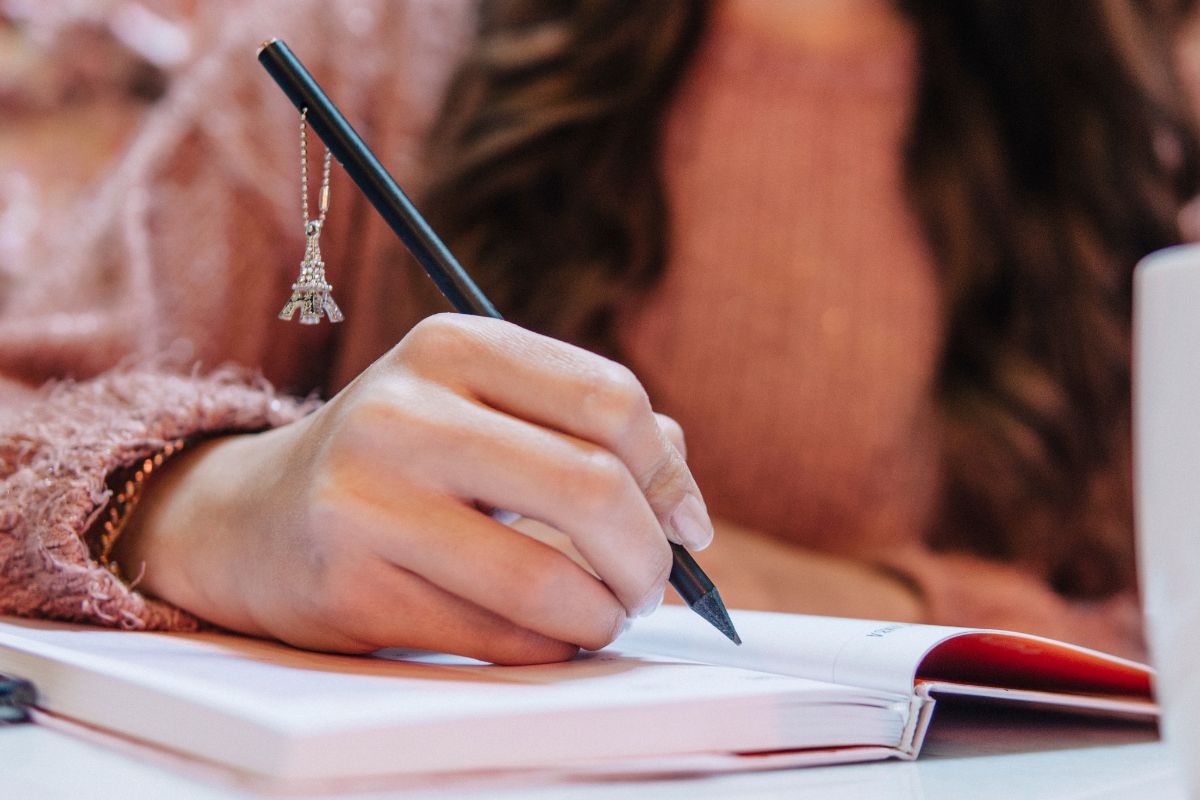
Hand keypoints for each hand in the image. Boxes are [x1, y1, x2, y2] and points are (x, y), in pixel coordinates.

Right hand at [116, 314, 712, 663]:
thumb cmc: (402, 462)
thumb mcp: (482, 408)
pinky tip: (542, 632)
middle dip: (649, 555)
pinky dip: (549, 647)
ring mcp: (368, 500)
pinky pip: (502, 639)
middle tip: (650, 583)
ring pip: (552, 581)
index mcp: (453, 347)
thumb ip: (590, 432)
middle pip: (593, 487)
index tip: (684, 523)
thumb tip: (684, 507)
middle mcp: (405, 412)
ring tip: (600, 614)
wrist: (254, 520)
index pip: (611, 400)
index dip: (669, 474)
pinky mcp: (352, 586)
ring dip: (603, 615)